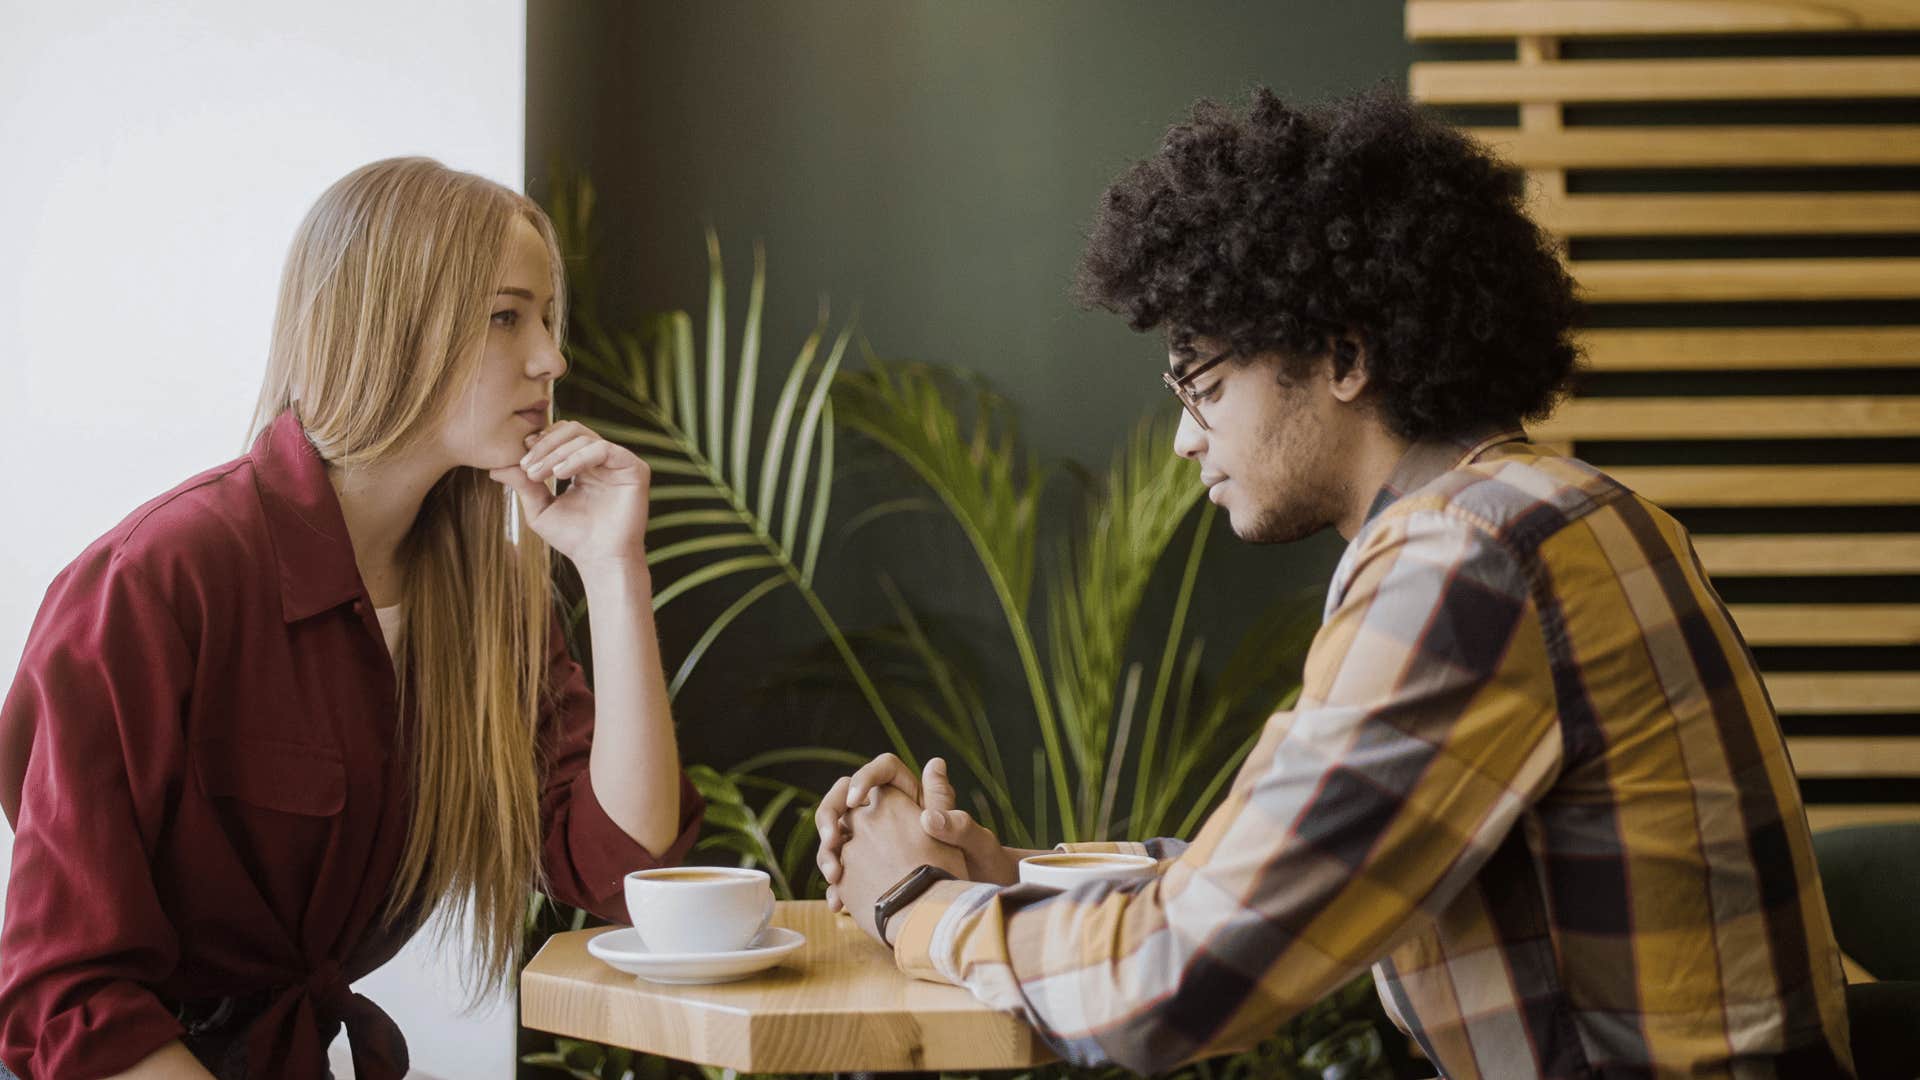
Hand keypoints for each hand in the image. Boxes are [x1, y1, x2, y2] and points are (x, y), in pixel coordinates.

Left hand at [490, 420, 649, 572]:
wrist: (598, 559)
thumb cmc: (572, 538)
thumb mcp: (539, 508)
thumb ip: (522, 485)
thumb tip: (495, 467)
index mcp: (583, 465)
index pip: (562, 438)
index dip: (540, 442)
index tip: (520, 460)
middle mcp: (602, 460)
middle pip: (572, 430)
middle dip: (545, 445)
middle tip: (527, 466)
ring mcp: (619, 462)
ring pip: (584, 438)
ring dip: (556, 453)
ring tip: (539, 474)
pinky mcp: (634, 468)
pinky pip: (603, 449)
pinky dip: (578, 458)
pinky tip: (560, 474)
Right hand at [816, 754, 1018, 912]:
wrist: (973, 907)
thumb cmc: (982, 869)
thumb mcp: (975, 841)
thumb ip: (955, 812)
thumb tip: (936, 769)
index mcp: (915, 798)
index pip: (883, 770)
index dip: (864, 778)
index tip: (856, 800)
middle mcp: (890, 815)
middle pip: (845, 800)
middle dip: (830, 816)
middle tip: (832, 840)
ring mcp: (874, 844)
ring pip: (837, 837)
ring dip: (827, 854)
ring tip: (835, 877)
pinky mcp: (866, 870)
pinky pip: (842, 871)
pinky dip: (836, 886)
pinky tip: (838, 902)